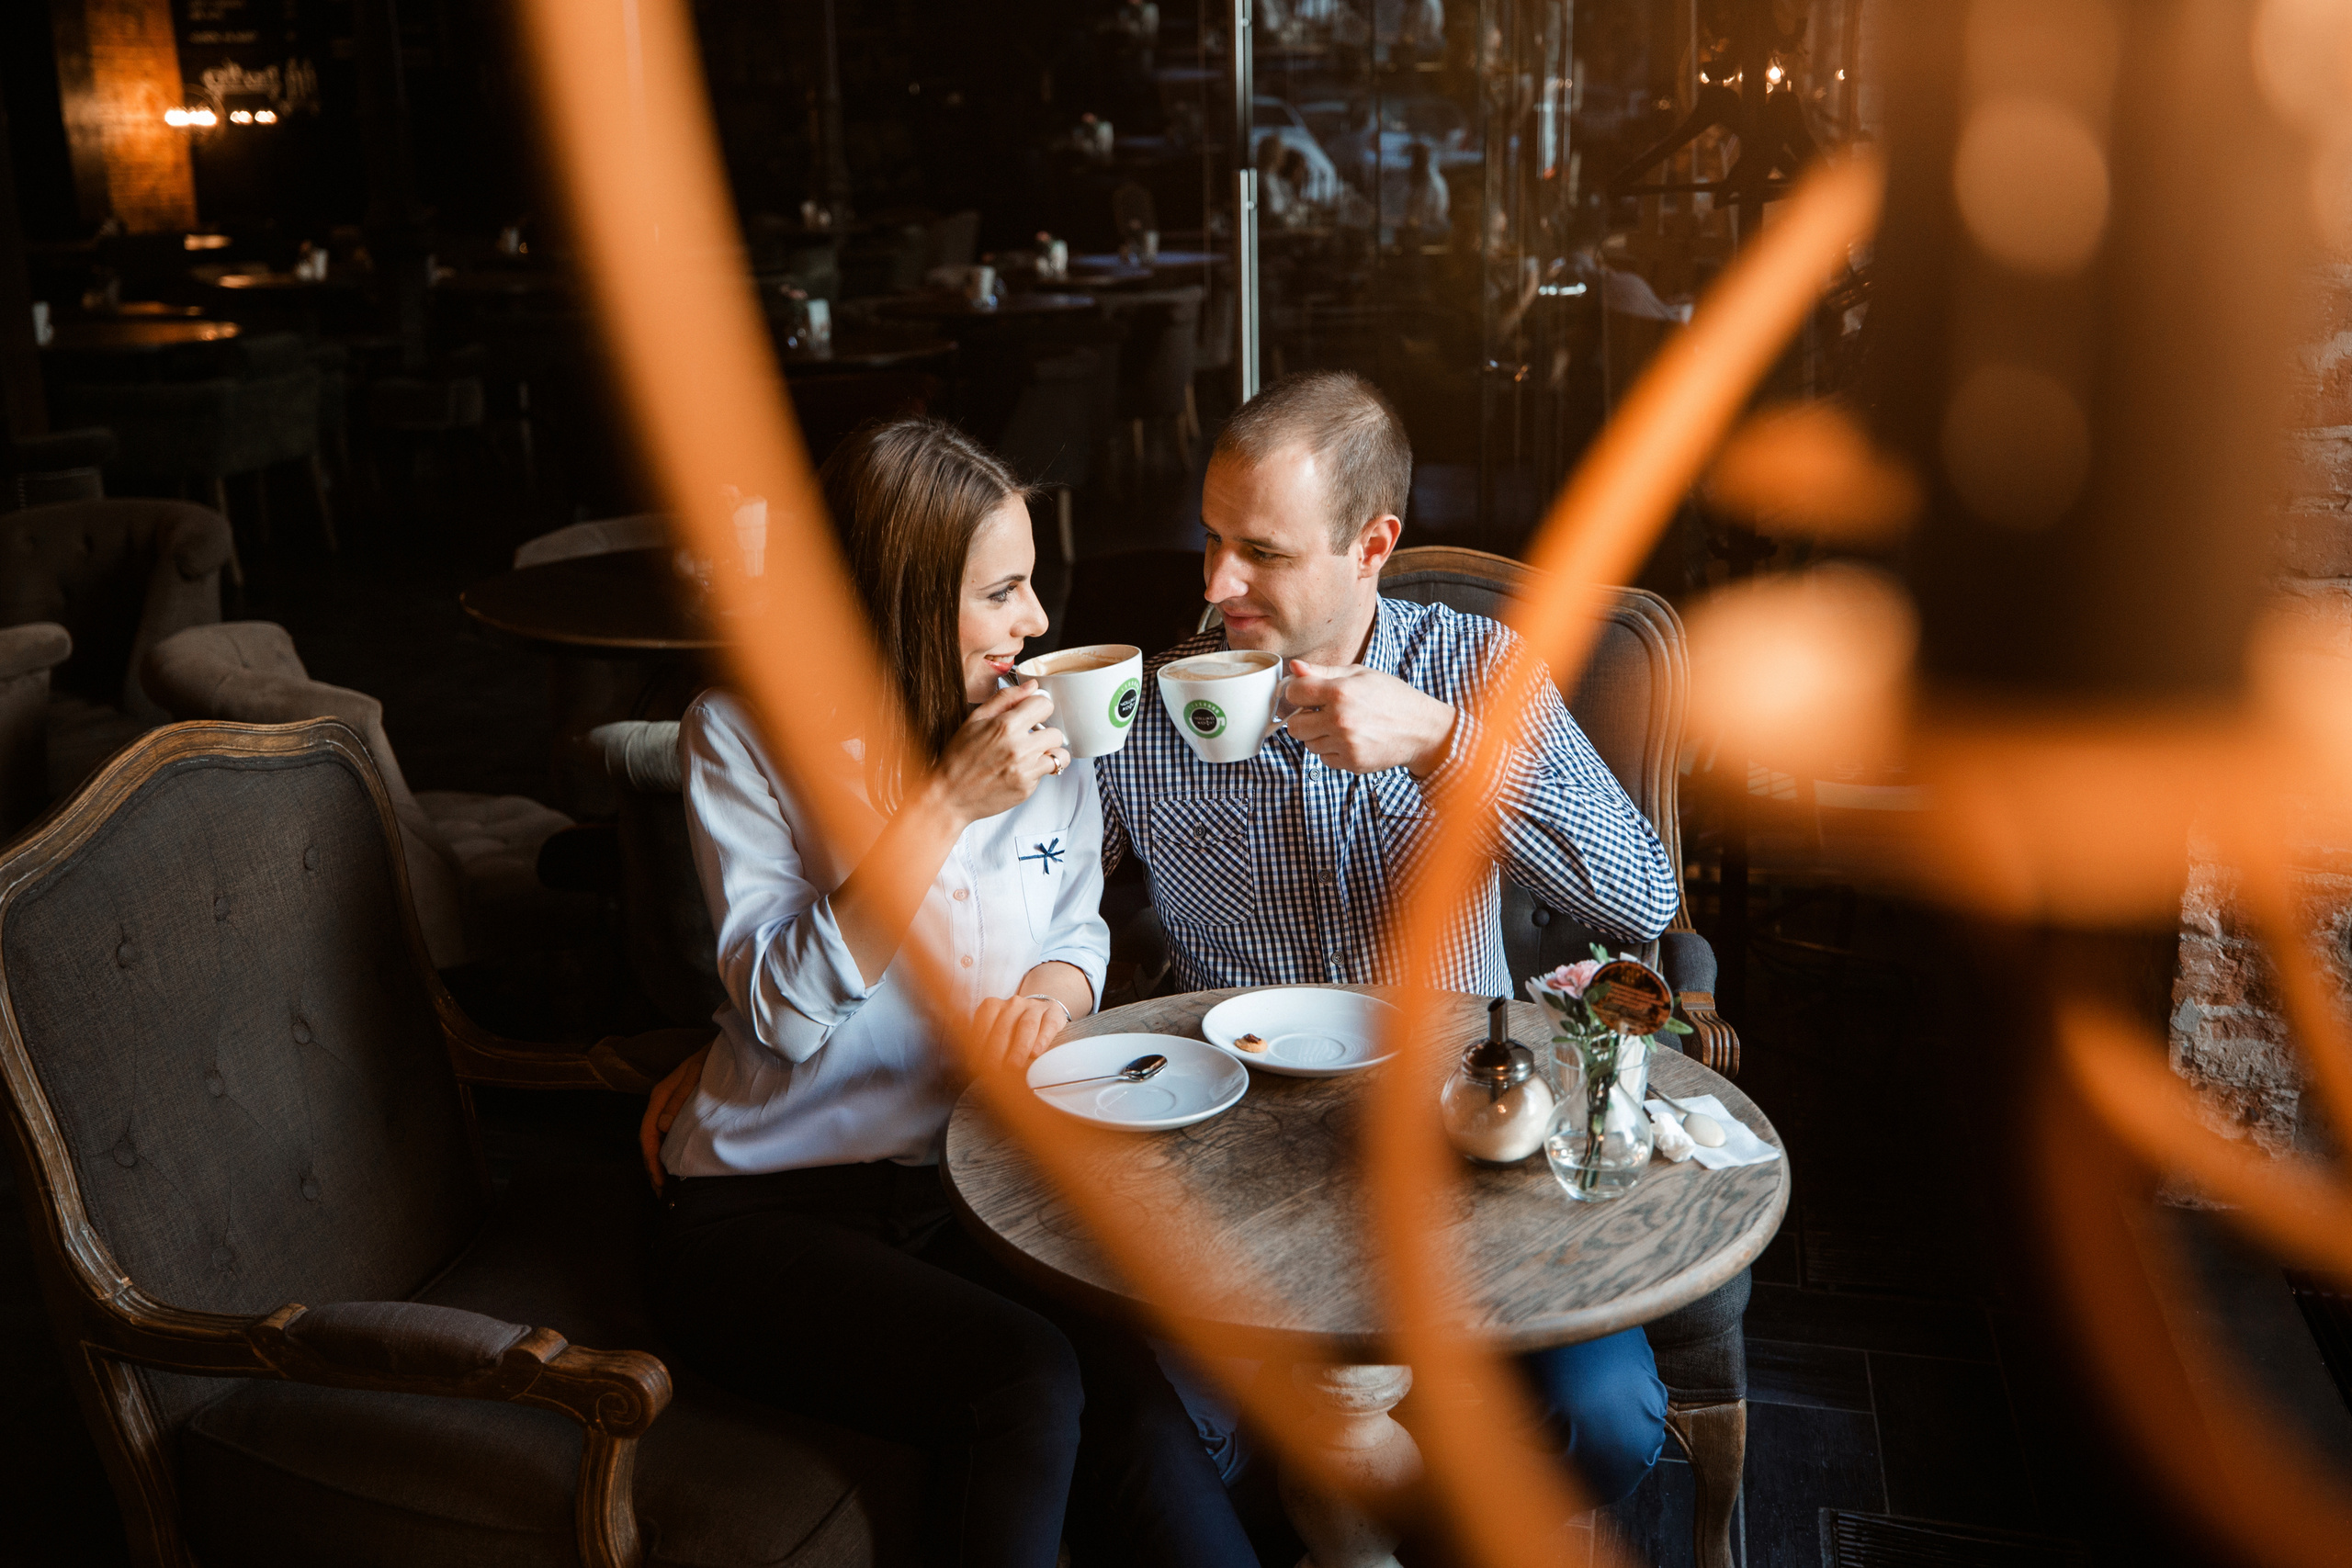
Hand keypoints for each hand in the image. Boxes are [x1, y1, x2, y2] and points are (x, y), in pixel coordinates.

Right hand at [639, 1044, 709, 1192]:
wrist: (728, 1046)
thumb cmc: (713, 1059)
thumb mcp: (697, 1075)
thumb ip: (680, 1098)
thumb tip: (662, 1126)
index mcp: (661, 1094)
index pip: (648, 1131)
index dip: (651, 1157)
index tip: (659, 1179)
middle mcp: (661, 1101)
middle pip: (649, 1138)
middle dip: (652, 1165)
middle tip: (660, 1191)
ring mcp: (668, 1104)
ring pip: (657, 1137)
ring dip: (658, 1160)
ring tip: (664, 1183)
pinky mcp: (679, 1107)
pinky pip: (668, 1132)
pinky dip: (667, 1150)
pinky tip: (673, 1162)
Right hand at [931, 680, 1068, 823]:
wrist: (949, 796)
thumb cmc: (958, 758)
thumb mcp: (975, 719)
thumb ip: (1005, 699)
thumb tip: (1032, 686)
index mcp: (1005, 726)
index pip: (1045, 705)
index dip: (1039, 708)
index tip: (1033, 714)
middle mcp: (1019, 748)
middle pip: (1056, 732)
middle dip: (1045, 733)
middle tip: (1030, 738)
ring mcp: (1025, 770)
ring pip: (1059, 755)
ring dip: (1049, 753)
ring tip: (1033, 754)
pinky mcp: (1027, 788)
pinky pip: (1046, 774)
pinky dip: (1038, 771)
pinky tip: (1021, 769)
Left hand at [965, 994, 1070, 1078]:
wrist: (1043, 1011)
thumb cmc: (1013, 1029)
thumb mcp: (995, 1031)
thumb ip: (983, 1044)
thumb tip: (972, 1067)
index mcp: (993, 1005)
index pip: (983, 1024)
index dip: (979, 1046)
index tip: (977, 1065)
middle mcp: (1013, 1004)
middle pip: (1003, 1027)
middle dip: (997, 1051)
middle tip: (994, 1070)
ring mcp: (1035, 1007)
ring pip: (1026, 1026)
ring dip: (1019, 1047)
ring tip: (1014, 1065)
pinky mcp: (1054, 1013)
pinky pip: (1048, 1025)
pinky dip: (1041, 1039)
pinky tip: (1035, 1053)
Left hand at [1281, 660, 1456, 775]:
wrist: (1421, 728)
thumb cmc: (1392, 697)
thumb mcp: (1360, 674)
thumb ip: (1324, 671)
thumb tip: (1294, 667)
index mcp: (1340, 692)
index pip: (1294, 693)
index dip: (1297, 692)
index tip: (1305, 693)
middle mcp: (1340, 719)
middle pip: (1294, 726)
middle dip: (1303, 718)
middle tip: (1320, 713)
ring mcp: (1345, 744)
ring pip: (1308, 744)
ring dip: (1319, 735)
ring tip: (1340, 725)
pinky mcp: (1351, 762)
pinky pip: (1324, 759)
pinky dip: (1332, 750)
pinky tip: (1349, 739)